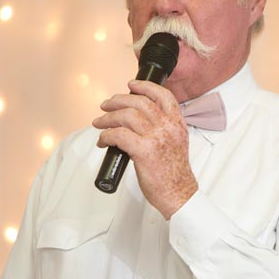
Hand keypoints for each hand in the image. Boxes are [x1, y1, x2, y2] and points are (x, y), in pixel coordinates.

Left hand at [92, 80, 197, 218]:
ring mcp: (156, 138)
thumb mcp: (176, 142)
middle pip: (139, 102)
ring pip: (127, 116)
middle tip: (106, 105)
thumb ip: (163, 127)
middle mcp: (168, 127)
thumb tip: (138, 119)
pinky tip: (103, 141)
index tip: (131, 85)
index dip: (145, 86)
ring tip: (99, 123)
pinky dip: (107, 135)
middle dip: (118, 100)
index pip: (163, 95)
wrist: (178, 193)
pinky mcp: (144, 152)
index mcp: (177, 123)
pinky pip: (119, 135)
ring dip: (108, 118)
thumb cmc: (174, 172)